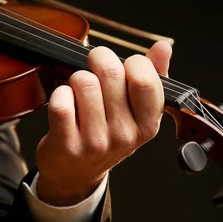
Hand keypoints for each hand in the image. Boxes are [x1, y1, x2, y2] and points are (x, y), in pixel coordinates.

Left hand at [36, 40, 171, 205]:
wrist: (74, 174)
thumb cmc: (106, 135)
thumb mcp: (135, 113)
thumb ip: (152, 77)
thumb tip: (164, 47)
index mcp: (147, 125)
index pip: (145, 79)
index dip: (132, 62)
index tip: (124, 67)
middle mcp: (124, 135)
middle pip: (111, 72)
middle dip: (98, 60)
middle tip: (94, 68)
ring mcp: (95, 142)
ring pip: (84, 82)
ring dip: (76, 79)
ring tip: (78, 91)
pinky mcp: (67, 145)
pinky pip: (61, 101)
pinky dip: (58, 94)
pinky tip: (65, 103)